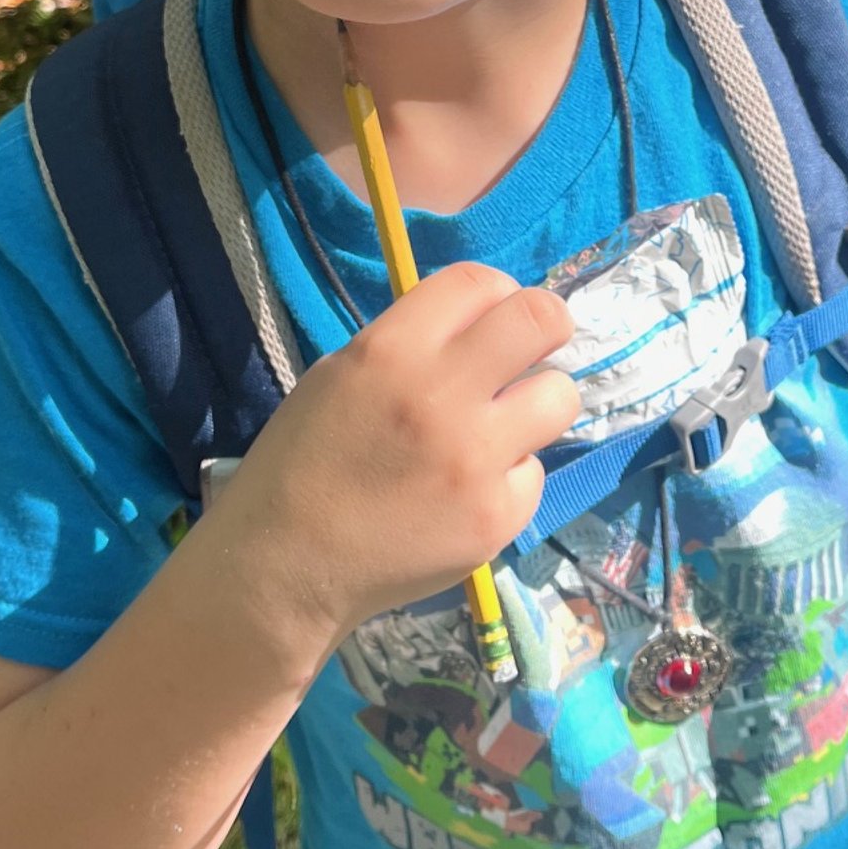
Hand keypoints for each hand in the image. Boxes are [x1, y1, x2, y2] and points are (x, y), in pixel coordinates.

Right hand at [209, 260, 578, 649]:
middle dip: (548, 324)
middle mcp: (441, 394)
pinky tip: (468, 493)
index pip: (478, 282)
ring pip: (560, 396)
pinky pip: (533, 473)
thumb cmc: (302, 463)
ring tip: (503, 426)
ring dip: (536, 404)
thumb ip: (408, 345)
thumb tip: (474, 331)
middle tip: (536, 347)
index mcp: (392, 350)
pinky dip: (508, 478)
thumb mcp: (338, 376)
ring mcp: (476, 459)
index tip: (495, 316)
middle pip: (540, 319)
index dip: (495, 293)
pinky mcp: (497, 515)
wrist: (287, 565)